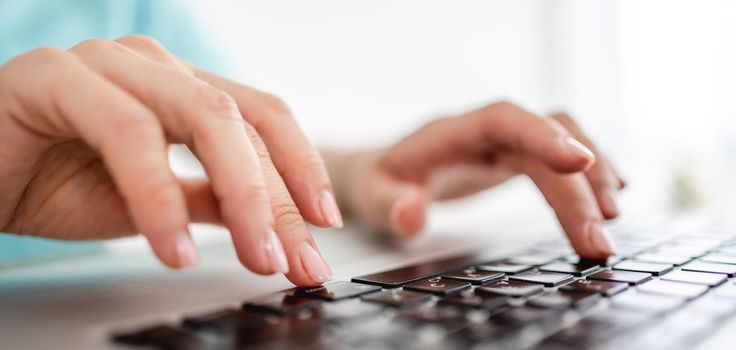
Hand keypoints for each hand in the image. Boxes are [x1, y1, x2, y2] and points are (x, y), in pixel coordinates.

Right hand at [0, 36, 339, 285]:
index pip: (263, 119)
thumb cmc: (52, 180)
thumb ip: (211, 201)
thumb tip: (276, 228)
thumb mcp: (154, 201)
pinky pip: (128, 132)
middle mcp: (155, 68)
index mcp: (182, 88)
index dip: (302, 169)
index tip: (324, 226)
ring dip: (240, 196)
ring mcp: (109, 64)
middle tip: (296, 259)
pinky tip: (172, 248)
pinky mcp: (56, 77)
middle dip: (279, 197)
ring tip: (256, 258)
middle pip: (244, 120)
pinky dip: (158, 194)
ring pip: (203, 117)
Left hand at [332, 101, 623, 258]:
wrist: (382, 172)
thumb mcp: (372, 197)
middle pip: (544, 140)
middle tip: (598, 241)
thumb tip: (411, 213)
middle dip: (578, 188)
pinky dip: (587, 177)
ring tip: (609, 224)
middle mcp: (483, 130)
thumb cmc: (377, 182)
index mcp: (450, 131)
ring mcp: (502, 142)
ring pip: (562, 142)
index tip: (581, 163)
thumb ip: (390, 204)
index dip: (543, 135)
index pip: (504, 118)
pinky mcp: (514, 157)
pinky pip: (559, 157)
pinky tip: (609, 199)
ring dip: (592, 180)